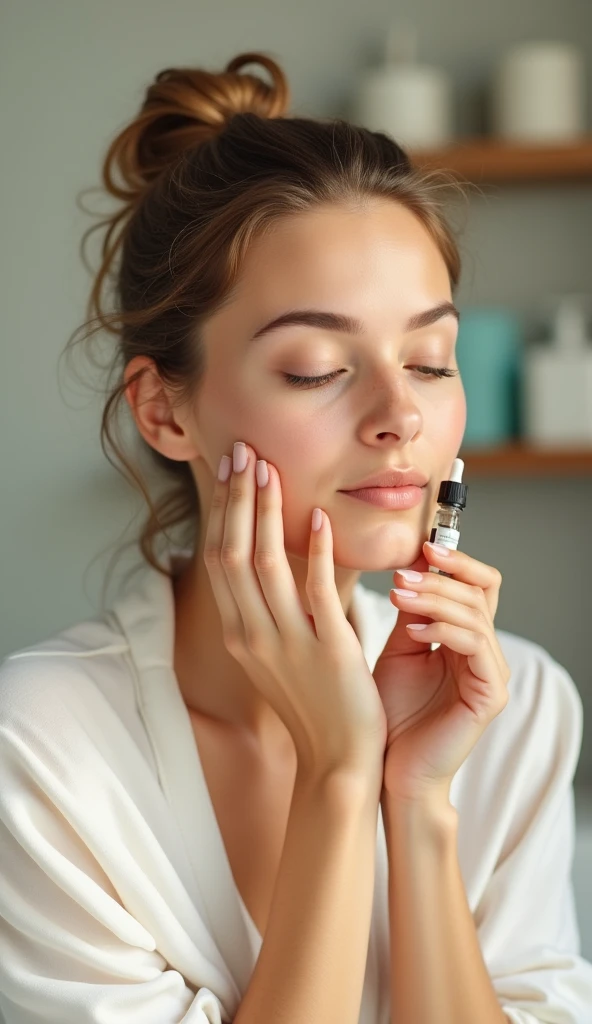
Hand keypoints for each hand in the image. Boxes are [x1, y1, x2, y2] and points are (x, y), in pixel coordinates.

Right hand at [203, 441, 387, 780]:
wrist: (338, 760)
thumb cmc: (313, 702)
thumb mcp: (277, 653)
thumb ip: (272, 608)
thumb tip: (279, 558)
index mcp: (239, 632)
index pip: (220, 558)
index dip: (224, 510)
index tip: (232, 470)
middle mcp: (251, 634)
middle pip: (231, 551)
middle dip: (236, 498)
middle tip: (243, 451)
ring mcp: (285, 642)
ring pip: (263, 563)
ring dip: (265, 511)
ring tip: (270, 469)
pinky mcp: (326, 649)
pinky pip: (316, 590)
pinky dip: (315, 550)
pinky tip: (320, 517)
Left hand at [372, 540, 510, 803]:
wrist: (385, 767)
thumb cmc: (388, 711)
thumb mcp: (398, 648)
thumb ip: (411, 611)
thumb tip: (410, 564)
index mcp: (464, 636)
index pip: (475, 583)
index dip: (454, 560)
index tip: (420, 545)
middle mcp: (484, 650)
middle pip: (482, 589)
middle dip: (441, 575)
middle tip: (402, 573)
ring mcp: (491, 672)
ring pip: (475, 613)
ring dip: (435, 599)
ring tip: (398, 596)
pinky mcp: (490, 694)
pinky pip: (476, 646)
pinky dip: (445, 630)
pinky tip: (414, 630)